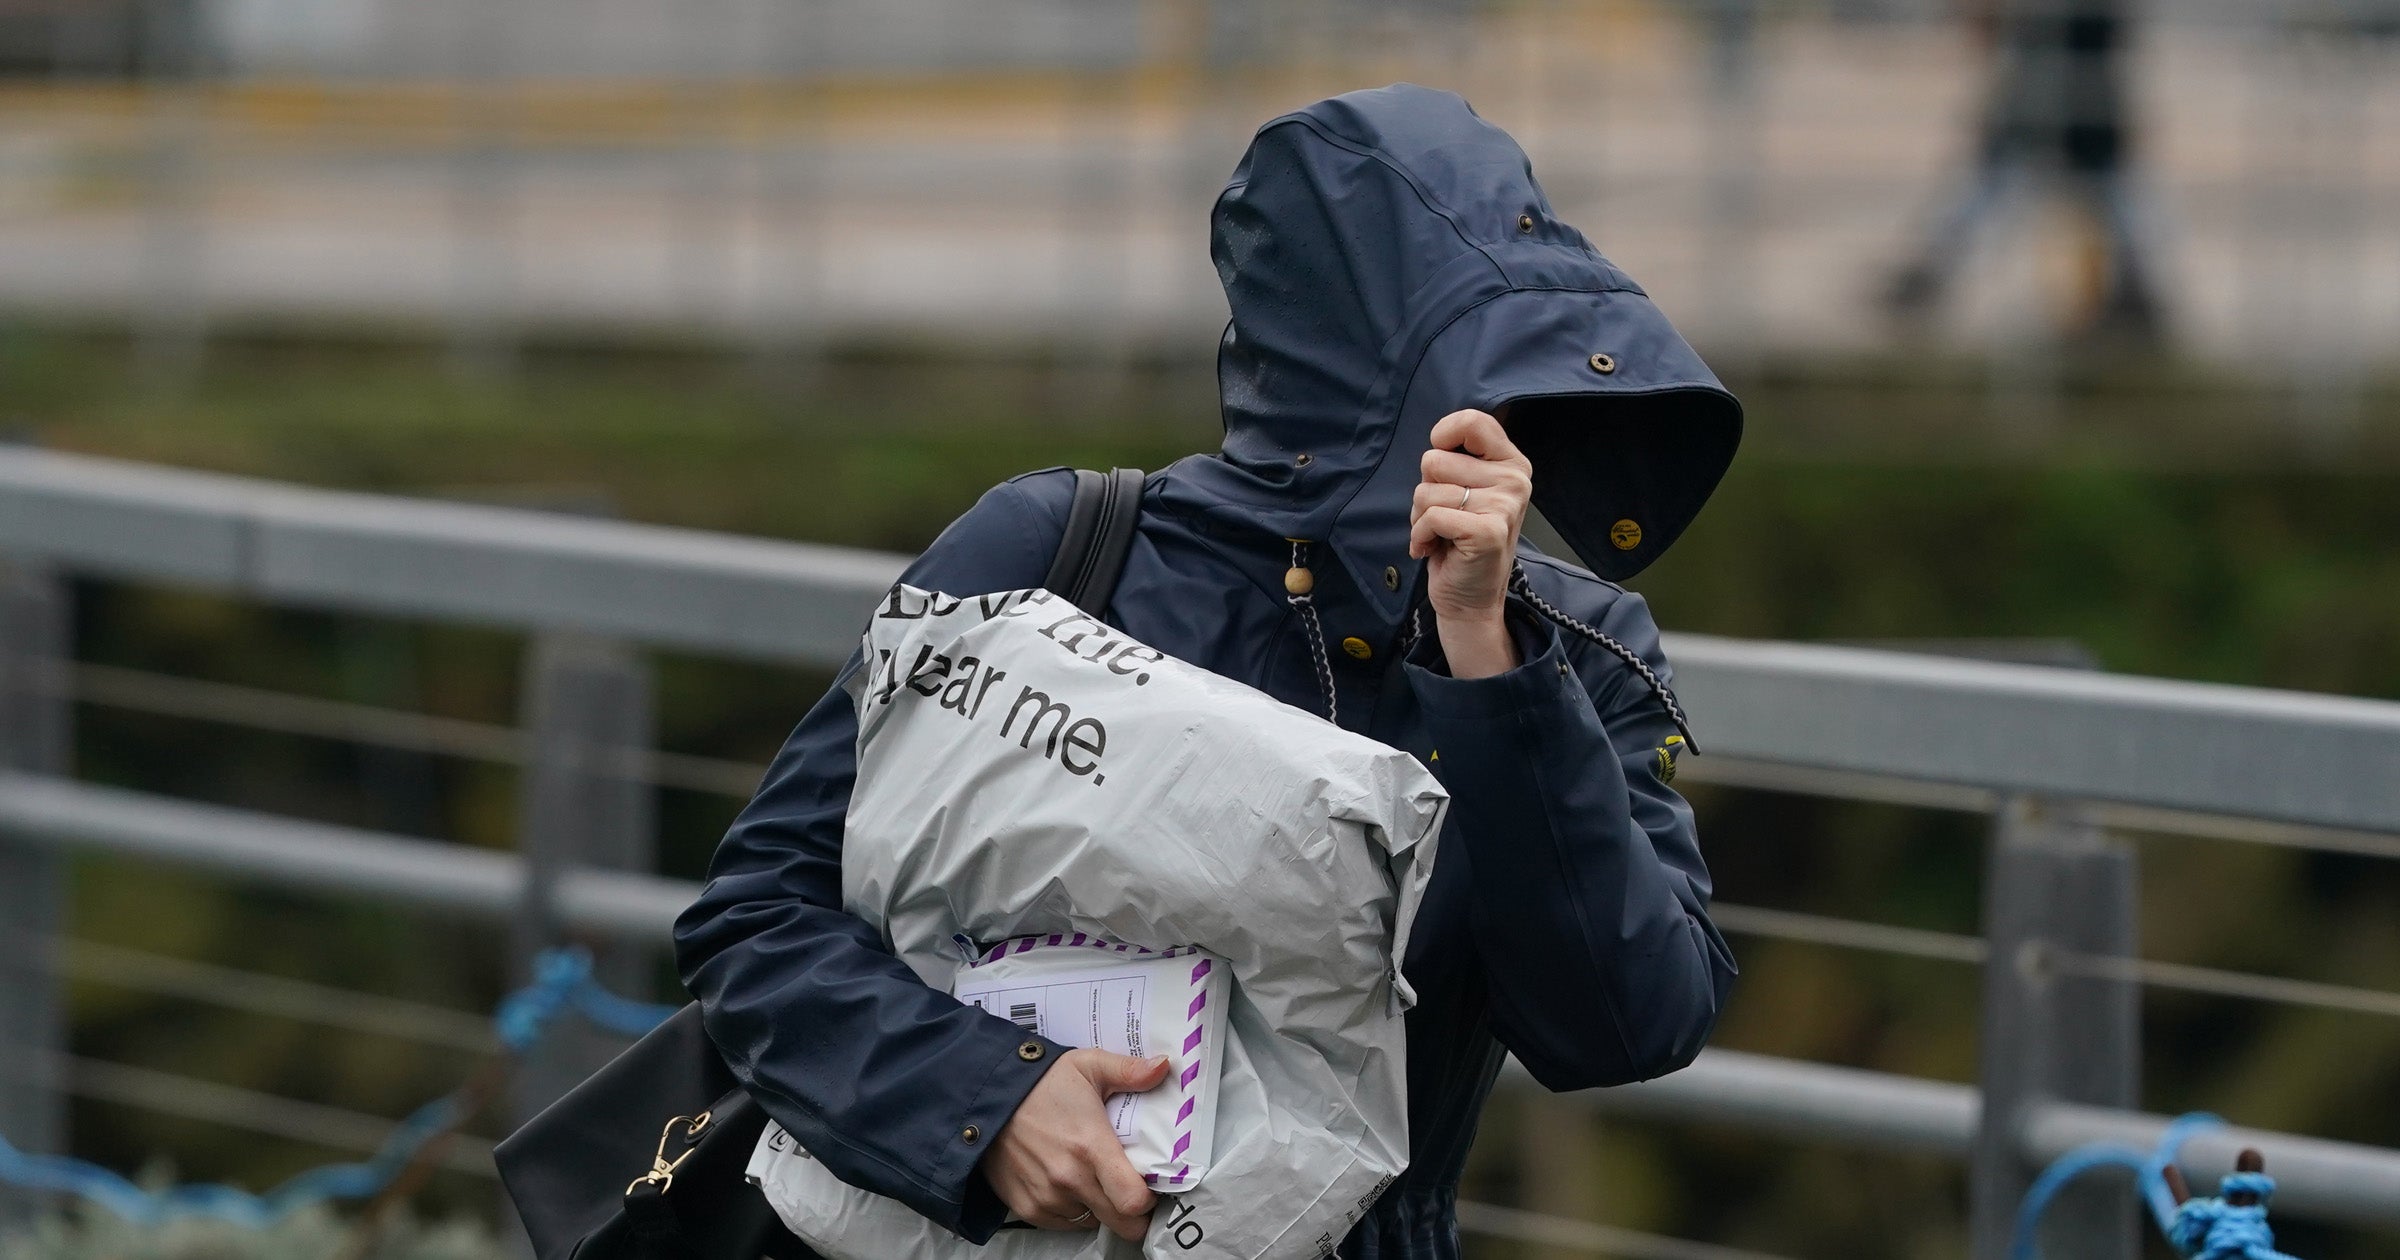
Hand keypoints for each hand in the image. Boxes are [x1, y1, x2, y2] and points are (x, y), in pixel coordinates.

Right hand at [981, 1049, 1168, 1239]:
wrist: (987, 1097)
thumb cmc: (1040, 1082)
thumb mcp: (1088, 1065)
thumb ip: (1129, 1071)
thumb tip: (1164, 1066)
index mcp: (1090, 1146)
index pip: (1133, 1201)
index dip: (1149, 1200)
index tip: (1150, 1187)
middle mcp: (1069, 1179)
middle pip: (1120, 1224)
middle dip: (1133, 1213)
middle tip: (1130, 1190)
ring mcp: (1046, 1197)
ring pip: (1092, 1222)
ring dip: (1099, 1207)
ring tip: (1093, 1176)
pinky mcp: (1027, 1208)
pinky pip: (1064, 1224)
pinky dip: (1072, 1210)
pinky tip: (1068, 1182)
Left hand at [1410, 408, 1532, 678]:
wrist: (1469, 600)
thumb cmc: (1459, 542)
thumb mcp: (1465, 492)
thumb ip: (1458, 461)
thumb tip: (1438, 439)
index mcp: (1511, 463)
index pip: (1472, 422)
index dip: (1443, 437)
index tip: (1438, 468)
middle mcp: (1514, 480)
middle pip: (1434, 460)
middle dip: (1425, 491)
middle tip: (1443, 518)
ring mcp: (1504, 506)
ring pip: (1427, 490)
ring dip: (1420, 517)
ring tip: (1440, 535)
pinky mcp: (1487, 531)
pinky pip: (1430, 516)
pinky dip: (1420, 536)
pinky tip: (1433, 550)